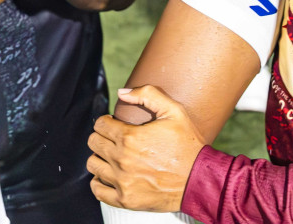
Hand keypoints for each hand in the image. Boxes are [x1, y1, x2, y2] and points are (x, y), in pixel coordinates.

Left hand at [87, 86, 204, 212]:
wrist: (199, 180)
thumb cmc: (187, 144)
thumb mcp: (174, 111)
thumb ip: (147, 94)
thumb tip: (121, 93)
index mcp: (130, 137)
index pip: (99, 125)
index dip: (106, 121)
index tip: (115, 124)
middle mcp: (122, 159)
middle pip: (93, 143)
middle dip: (102, 137)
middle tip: (114, 139)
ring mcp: (122, 181)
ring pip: (93, 164)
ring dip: (100, 158)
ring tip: (112, 156)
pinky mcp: (125, 199)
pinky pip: (98, 190)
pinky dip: (99, 182)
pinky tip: (109, 175)